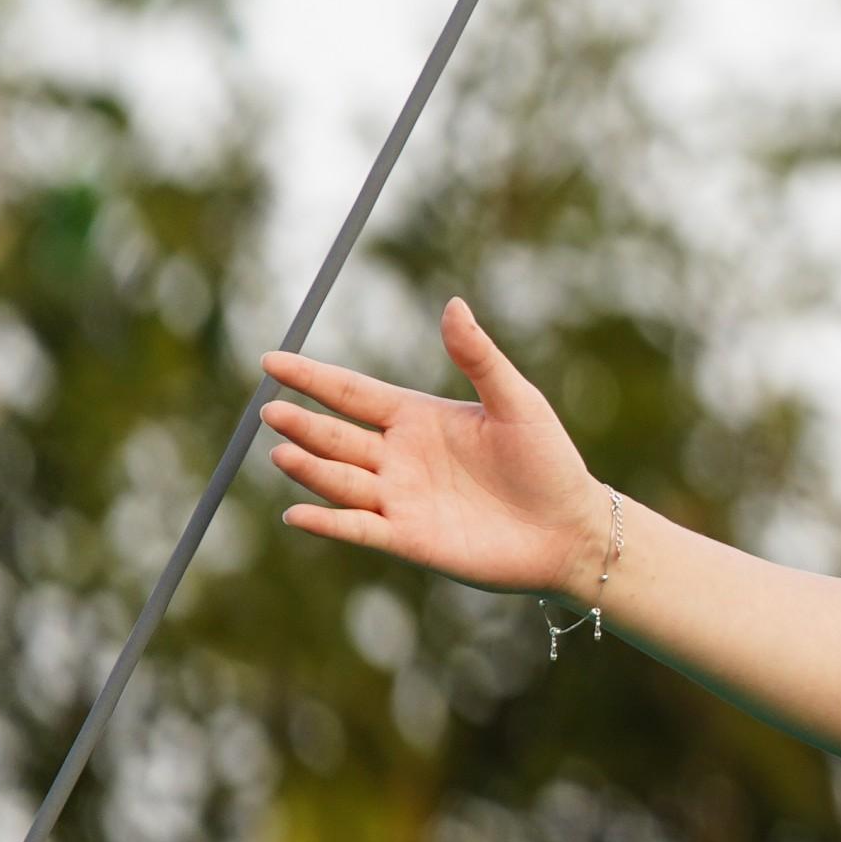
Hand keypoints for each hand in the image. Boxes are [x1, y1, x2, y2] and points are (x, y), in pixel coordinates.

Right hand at [262, 300, 613, 602]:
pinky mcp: (407, 538)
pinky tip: (296, 515)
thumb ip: (479, 357)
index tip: (269, 362)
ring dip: (310, 468)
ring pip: (340, 480)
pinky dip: (327, 523)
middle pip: (336, 436)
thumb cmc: (549, 460)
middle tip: (272, 410)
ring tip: (282, 453)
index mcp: (418, 418)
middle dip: (303, 424)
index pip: (351, 392)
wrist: (570, 529)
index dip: (311, 378)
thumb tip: (453, 303)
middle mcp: (399, 457)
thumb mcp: (517, 401)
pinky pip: (357, 528)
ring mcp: (399, 498)